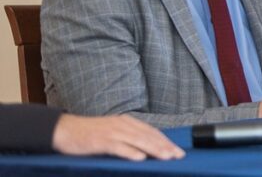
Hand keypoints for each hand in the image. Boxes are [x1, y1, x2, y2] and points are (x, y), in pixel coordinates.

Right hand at [51, 114, 184, 160]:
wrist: (64, 129)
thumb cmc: (89, 134)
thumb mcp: (112, 132)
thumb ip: (128, 138)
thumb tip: (145, 150)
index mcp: (127, 122)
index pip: (152, 132)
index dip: (166, 141)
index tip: (178, 151)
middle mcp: (123, 125)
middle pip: (148, 136)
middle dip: (165, 146)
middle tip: (179, 156)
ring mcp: (112, 132)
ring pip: (138, 141)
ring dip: (154, 149)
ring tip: (166, 157)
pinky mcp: (101, 141)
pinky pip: (118, 147)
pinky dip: (130, 152)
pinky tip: (140, 158)